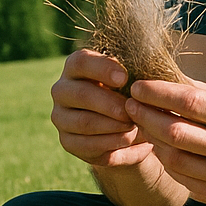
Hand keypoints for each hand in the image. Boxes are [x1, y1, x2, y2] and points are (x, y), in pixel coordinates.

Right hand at [50, 50, 152, 168]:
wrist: (127, 127)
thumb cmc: (130, 94)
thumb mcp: (132, 81)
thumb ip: (133, 76)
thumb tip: (144, 79)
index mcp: (75, 67)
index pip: (81, 62)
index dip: (102, 69)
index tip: (124, 78)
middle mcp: (62, 90)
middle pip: (81, 94)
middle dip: (110, 103)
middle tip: (132, 109)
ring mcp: (61, 117)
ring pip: (84, 122)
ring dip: (113, 125)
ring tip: (134, 126)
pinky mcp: (67, 141)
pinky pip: (87, 144)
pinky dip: (111, 143)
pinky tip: (128, 139)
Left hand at [124, 78, 205, 205]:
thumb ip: (200, 92)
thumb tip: (159, 76)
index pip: (191, 103)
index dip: (159, 94)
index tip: (139, 86)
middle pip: (177, 133)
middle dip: (147, 116)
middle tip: (130, 105)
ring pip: (173, 159)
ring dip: (151, 139)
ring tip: (141, 124)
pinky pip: (179, 177)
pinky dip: (164, 159)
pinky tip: (158, 145)